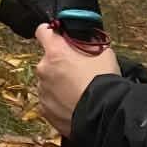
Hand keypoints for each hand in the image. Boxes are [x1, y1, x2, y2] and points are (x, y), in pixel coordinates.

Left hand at [35, 23, 120, 138]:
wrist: (103, 114)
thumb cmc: (103, 81)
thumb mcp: (103, 52)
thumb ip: (89, 43)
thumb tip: (86, 40)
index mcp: (55, 51)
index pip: (43, 31)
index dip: (51, 33)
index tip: (59, 37)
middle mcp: (43, 69)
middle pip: (48, 60)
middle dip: (60, 63)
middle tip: (78, 70)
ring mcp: (42, 91)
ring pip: (48, 81)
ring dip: (58, 83)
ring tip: (78, 91)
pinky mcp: (44, 110)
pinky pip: (49, 100)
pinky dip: (58, 101)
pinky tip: (74, 104)